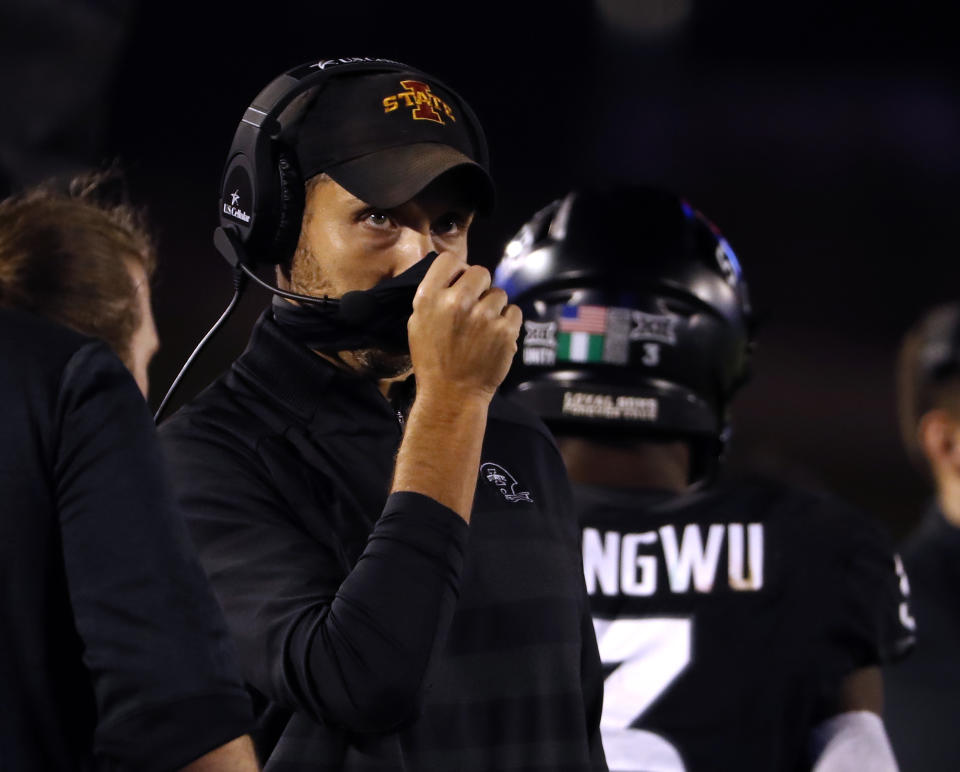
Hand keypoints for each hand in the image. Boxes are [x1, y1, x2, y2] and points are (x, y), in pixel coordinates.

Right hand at [408, 252, 521, 404]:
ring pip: (499, 293)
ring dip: (494, 308)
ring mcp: (483, 316)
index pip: (449, 259)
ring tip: (483, 329)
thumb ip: (434, 295)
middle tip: (474, 308)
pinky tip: (495, 337)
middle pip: (480, 271)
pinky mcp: (505, 331)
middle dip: (480, 287)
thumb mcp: (418, 324)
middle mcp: (456, 302)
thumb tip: (455, 274)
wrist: (451, 395)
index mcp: (429, 298)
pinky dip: (508, 323)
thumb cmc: (433, 361)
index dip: (458, 270)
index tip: (460, 283)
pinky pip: (514, 311)